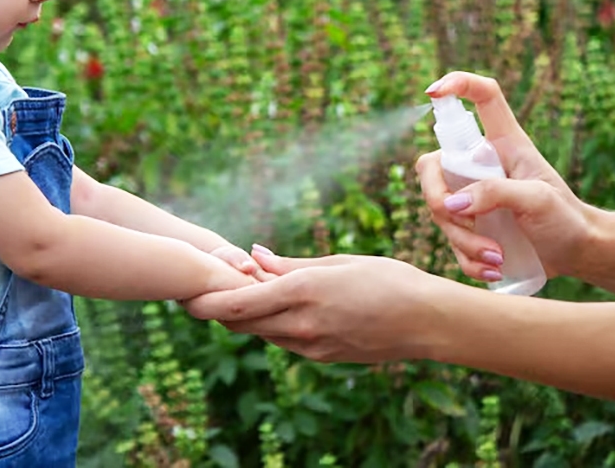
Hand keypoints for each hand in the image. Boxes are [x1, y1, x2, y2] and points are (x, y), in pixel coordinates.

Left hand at [184, 247, 438, 362]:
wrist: (427, 321)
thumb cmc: (388, 280)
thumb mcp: (337, 262)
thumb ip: (290, 264)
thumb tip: (253, 257)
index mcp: (303, 292)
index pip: (237, 303)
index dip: (206, 301)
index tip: (187, 291)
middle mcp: (301, 324)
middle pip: (241, 322)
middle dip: (218, 309)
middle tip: (202, 289)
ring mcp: (311, 346)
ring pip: (260, 333)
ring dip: (246, 316)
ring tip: (239, 292)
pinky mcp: (321, 358)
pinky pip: (283, 341)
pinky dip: (271, 325)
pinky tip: (275, 308)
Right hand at [417, 71, 598, 280]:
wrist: (578, 253)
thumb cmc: (566, 217)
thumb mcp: (537, 199)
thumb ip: (495, 194)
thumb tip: (450, 204)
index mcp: (503, 144)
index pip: (481, 97)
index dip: (457, 85)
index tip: (433, 92)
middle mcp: (480, 166)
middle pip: (432, 165)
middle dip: (437, 198)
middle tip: (462, 221)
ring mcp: (471, 197)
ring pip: (439, 211)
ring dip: (463, 240)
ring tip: (498, 258)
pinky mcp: (469, 228)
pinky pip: (450, 243)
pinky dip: (468, 260)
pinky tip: (494, 269)